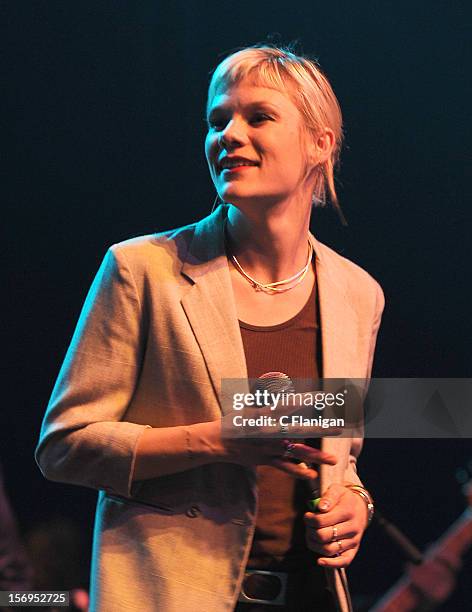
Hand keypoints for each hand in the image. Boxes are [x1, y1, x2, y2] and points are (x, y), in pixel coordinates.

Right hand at [216, 409, 337, 479]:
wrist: (216, 442)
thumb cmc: (234, 421)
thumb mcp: (250, 406)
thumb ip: (268, 401)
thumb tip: (283, 390)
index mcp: (266, 414)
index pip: (290, 405)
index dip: (306, 400)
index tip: (323, 397)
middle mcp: (270, 431)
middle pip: (301, 429)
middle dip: (321, 428)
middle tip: (340, 427)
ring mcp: (269, 447)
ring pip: (297, 452)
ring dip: (316, 456)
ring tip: (333, 460)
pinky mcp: (265, 460)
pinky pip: (285, 467)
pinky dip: (298, 471)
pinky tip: (311, 475)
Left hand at [303, 484, 367, 567]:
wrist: (360, 506)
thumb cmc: (344, 498)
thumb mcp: (337, 490)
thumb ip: (328, 497)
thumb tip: (320, 508)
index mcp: (347, 511)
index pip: (321, 521)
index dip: (309, 519)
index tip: (307, 515)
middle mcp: (352, 528)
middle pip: (323, 536)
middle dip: (310, 531)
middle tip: (308, 525)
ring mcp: (354, 540)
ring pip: (329, 550)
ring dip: (315, 544)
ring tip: (311, 535)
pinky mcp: (353, 550)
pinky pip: (343, 562)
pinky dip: (331, 564)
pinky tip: (320, 560)